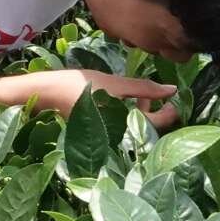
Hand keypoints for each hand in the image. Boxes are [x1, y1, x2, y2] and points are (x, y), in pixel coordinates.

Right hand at [47, 69, 180, 129]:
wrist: (47, 93)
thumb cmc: (80, 87)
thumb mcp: (115, 84)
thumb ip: (144, 88)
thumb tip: (172, 89)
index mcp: (124, 125)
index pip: (157, 124)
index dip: (169, 112)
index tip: (172, 99)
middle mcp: (117, 136)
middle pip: (146, 128)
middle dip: (154, 111)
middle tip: (156, 95)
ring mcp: (108, 136)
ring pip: (133, 127)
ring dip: (140, 111)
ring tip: (137, 95)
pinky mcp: (99, 132)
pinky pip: (121, 126)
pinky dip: (127, 114)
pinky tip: (122, 100)